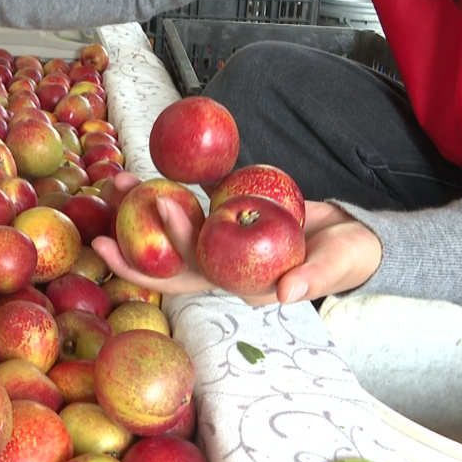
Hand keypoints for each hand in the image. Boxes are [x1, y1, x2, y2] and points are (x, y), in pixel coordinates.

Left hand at [91, 173, 383, 306]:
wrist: (354, 236)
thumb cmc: (346, 257)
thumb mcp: (336, 265)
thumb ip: (312, 278)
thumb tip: (286, 294)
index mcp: (235, 283)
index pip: (188, 274)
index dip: (161, 256)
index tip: (148, 218)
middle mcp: (219, 264)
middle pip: (166, 251)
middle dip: (131, 231)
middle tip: (108, 197)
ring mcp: (220, 240)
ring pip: (174, 224)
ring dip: (144, 205)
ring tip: (118, 178)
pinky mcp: (228, 216)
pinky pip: (196, 201)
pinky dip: (176, 185)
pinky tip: (152, 166)